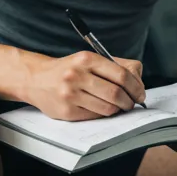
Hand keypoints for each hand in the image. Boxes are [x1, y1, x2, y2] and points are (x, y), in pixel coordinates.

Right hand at [26, 51, 144, 120]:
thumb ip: (115, 66)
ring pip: (108, 108)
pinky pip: (95, 116)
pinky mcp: (66, 111)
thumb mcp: (88, 60)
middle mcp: (77, 75)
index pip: (122, 75)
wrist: (35, 79)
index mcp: (86, 59)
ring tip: (118, 106)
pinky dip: (103, 114)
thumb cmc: (69, 70)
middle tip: (132, 103)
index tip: (140, 94)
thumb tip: (138, 82)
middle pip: (116, 93)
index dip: (136, 87)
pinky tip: (101, 108)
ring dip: (118, 110)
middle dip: (129, 101)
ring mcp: (70, 94)